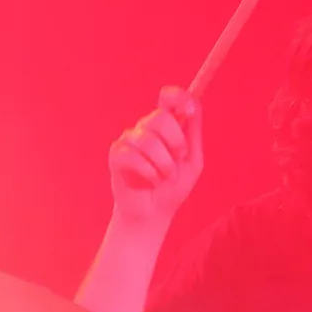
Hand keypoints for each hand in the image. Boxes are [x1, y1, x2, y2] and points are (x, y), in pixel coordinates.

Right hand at [109, 85, 203, 230]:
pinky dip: (149, 173)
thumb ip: (193, 134)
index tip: (189, 111)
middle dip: (176, 143)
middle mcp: (146, 128)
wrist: (154, 214)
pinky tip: (151, 182)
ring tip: (166, 178)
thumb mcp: (193, 162)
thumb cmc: (172, 188)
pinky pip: (132, 156)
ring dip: (164, 165)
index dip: (178, 98)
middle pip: (160, 117)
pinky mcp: (117, 155)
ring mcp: (130, 140)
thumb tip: (194, 106)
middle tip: (178, 159)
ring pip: (148, 140)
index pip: (168, 98)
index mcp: (166, 126)